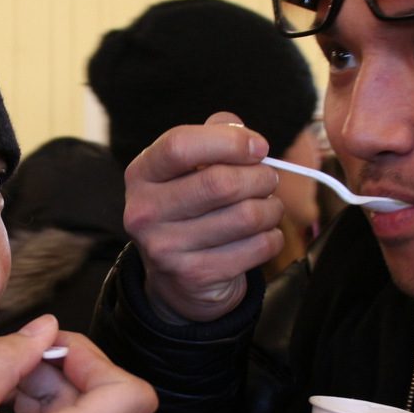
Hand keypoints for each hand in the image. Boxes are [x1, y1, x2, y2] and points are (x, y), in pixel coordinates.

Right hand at [123, 112, 285, 323]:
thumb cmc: (190, 208)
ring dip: (271, 208)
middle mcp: (145, 211)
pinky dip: (272, 237)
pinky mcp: (194, 275)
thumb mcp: (188, 168)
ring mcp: (166, 248)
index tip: (259, 147)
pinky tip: (263, 235)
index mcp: (141, 174)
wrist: (176, 277)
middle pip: (220, 183)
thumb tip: (245, 135)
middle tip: (269, 180)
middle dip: (261, 177)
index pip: (180, 146)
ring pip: (246, 216)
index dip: (229, 142)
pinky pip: (257, 247)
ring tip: (268, 208)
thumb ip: (213, 137)